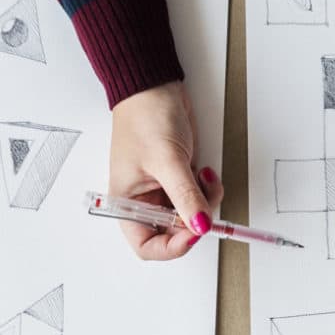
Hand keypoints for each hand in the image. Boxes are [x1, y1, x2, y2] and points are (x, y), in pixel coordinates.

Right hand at [107, 82, 221, 260]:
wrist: (155, 87)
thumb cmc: (144, 117)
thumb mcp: (167, 160)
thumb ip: (186, 197)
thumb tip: (202, 226)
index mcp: (127, 204)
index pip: (147, 246)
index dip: (172, 247)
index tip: (194, 232)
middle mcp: (143, 202)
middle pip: (172, 235)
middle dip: (193, 224)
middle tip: (206, 207)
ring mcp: (162, 191)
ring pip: (189, 218)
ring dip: (205, 205)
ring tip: (206, 181)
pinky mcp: (178, 179)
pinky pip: (197, 199)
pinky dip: (207, 192)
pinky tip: (205, 173)